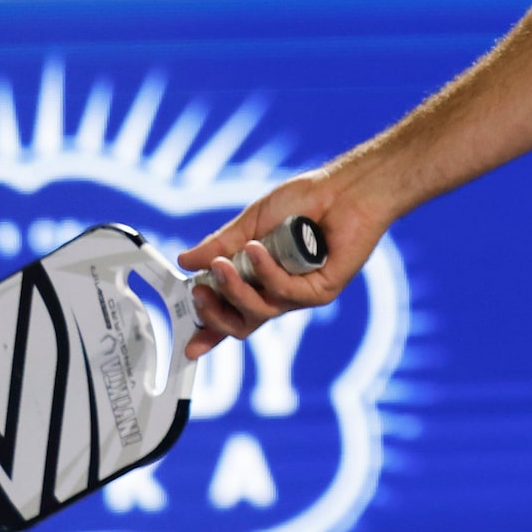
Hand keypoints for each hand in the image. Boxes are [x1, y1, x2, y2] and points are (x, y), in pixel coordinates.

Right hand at [178, 169, 380, 357]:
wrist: (345, 187)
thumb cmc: (306, 199)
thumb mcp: (252, 222)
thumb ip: (221, 245)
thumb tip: (186, 260)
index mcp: (261, 279)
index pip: (232, 312)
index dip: (210, 331)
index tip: (189, 344)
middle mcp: (281, 291)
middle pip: (242, 323)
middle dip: (214, 314)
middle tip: (199, 291)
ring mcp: (301, 294)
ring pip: (259, 310)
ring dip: (235, 289)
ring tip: (223, 264)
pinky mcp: (322, 290)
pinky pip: (285, 292)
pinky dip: (265, 272)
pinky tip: (257, 249)